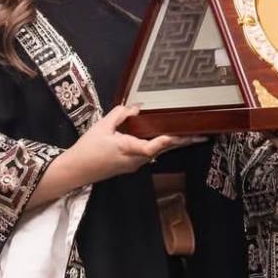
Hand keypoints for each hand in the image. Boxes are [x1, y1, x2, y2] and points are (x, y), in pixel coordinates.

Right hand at [64, 104, 200, 186]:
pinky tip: (167, 136)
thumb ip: (121, 114)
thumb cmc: (87, 148)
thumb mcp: (102, 126)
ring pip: (158, 151)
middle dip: (183, 142)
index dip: (172, 138)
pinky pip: (149, 152)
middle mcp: (137, 160)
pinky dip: (161, 144)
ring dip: (173, 143)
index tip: (188, 133)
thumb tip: (138, 107)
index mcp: (130, 149)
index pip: (157, 144)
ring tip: (190, 134)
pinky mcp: (131, 164)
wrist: (75, 170)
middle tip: (202, 135)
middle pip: (164, 149)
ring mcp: (135, 164)